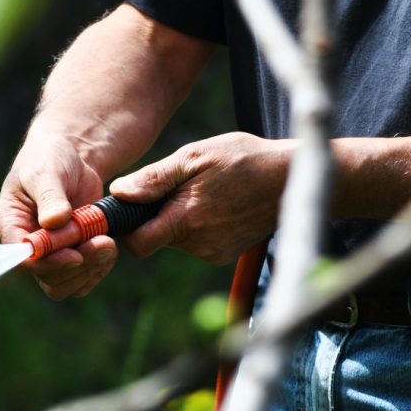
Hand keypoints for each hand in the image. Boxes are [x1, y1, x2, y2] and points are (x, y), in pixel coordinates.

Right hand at [0, 133, 118, 299]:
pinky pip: (82, 279)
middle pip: (46, 278)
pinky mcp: (70, 256)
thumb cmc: (50, 158)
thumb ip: (50, 196)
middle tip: (103, 243)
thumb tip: (54, 222)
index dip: (48, 263)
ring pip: (64, 285)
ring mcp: (49, 255)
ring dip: (90, 270)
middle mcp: (27, 246)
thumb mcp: (47, 170)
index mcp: (10, 225)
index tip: (75, 254)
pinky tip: (109, 247)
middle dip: (76, 266)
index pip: (23, 259)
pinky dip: (98, 268)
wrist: (71, 157)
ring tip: (108, 243)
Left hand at [109, 132, 289, 263]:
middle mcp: (198, 244)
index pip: (138, 244)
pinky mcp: (224, 254)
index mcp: (186, 220)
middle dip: (156, 216)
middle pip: (156, 238)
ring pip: (176, 239)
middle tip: (176, 187)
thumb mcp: (195, 157)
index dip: (126, 230)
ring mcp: (213, 252)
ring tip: (203, 192)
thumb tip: (119, 193)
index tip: (127, 211)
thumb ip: (154, 178)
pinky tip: (217, 204)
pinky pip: (196, 242)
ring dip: (178, 219)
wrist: (291, 178)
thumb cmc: (243, 159)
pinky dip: (197, 226)